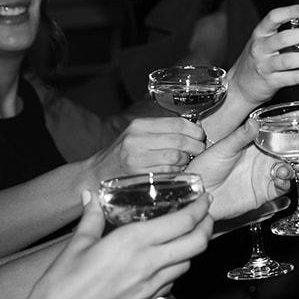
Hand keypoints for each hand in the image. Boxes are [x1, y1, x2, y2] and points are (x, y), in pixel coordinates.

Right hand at [15, 189, 213, 298]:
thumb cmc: (61, 286)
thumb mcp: (76, 245)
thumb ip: (90, 218)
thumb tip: (90, 197)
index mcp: (133, 242)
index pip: (183, 222)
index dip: (199, 208)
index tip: (204, 199)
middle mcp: (148, 264)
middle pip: (197, 243)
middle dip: (206, 225)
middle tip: (204, 215)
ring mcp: (150, 287)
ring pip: (188, 263)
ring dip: (192, 248)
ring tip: (186, 237)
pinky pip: (171, 282)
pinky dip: (175, 268)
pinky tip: (164, 262)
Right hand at [85, 117, 207, 181]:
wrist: (98, 173)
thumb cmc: (125, 152)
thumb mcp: (139, 133)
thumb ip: (163, 129)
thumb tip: (195, 127)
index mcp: (140, 125)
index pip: (178, 123)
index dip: (195, 130)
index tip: (200, 136)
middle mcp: (137, 139)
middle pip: (180, 140)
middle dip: (195, 147)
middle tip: (198, 150)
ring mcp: (137, 158)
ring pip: (176, 156)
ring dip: (186, 160)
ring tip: (186, 160)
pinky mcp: (139, 175)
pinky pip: (168, 172)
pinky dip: (177, 171)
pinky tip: (175, 170)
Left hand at [188, 119, 293, 220]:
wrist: (198, 193)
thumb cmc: (205, 168)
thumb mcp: (222, 148)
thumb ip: (240, 137)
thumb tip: (253, 122)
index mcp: (254, 145)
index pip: (277, 137)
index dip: (290, 135)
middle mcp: (262, 160)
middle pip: (287, 155)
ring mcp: (264, 176)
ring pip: (288, 170)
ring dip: (292, 169)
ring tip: (285, 170)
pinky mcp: (264, 193)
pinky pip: (281, 188)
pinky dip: (285, 184)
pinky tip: (281, 180)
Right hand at [225, 4, 298, 108]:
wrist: (240, 87)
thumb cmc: (258, 61)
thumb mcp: (265, 43)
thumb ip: (287, 35)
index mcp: (259, 34)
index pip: (273, 18)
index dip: (290, 11)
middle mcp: (260, 49)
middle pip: (284, 39)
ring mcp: (265, 66)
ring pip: (290, 60)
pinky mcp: (272, 82)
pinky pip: (295, 77)